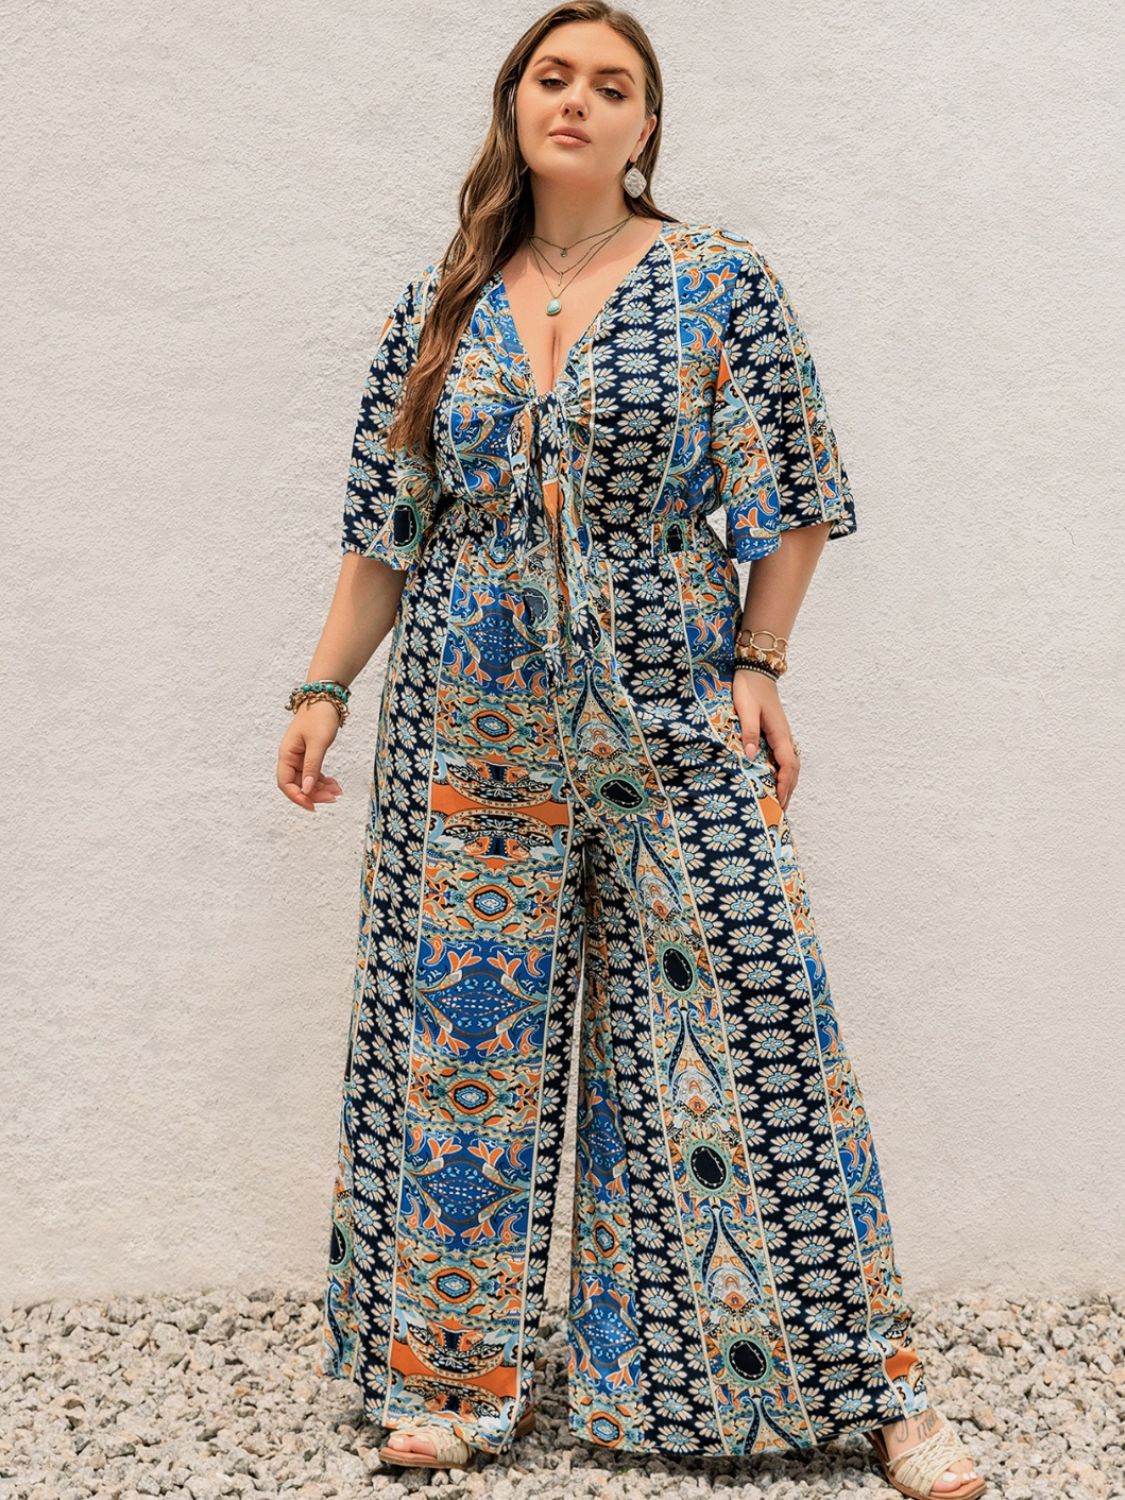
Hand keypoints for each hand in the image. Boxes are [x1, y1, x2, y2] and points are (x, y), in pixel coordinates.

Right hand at [277, 701, 343, 812]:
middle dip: (314, 794)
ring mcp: (299, 757)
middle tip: (333, 798)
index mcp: (286, 754)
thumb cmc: (319, 717)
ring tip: (338, 792)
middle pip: (297, 784)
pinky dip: (323, 781)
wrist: (325, 698)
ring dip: (321, 789)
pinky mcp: (309, 755)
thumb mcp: (318, 743)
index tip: (313, 807)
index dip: (298, 797)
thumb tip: (306, 789)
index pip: (286, 784)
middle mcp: (290, 757)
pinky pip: (313, 774)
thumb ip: (312, 767)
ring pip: (306, 781)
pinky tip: (335, 785)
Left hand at [732, 670, 799, 811]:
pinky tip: (774, 779)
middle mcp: (784, 737)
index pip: (787, 765)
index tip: (780, 801)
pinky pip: (783, 757)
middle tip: (781, 810)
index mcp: (779, 734)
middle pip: (793, 769)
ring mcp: (781, 735)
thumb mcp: (746, 710)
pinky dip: (782, 772)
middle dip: (788, 789)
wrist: (755, 671)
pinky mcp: (775, 733)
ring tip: (780, 800)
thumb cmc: (749, 689)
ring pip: (790, 764)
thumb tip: (751, 757)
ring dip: (787, 782)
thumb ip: (749, 733)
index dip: (784, 785)